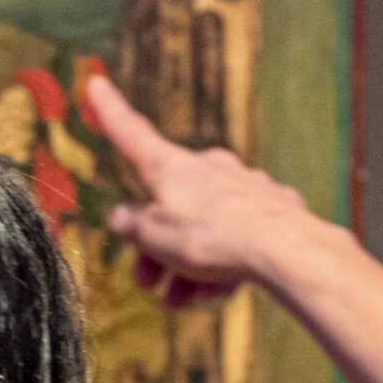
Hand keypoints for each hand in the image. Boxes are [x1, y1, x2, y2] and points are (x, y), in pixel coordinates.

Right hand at [80, 69, 322, 308]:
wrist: (286, 250)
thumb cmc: (213, 239)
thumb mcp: (153, 237)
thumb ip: (131, 226)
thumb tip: (123, 218)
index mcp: (171, 166)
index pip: (131, 133)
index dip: (109, 111)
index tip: (97, 82)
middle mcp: (207, 167)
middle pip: (169, 205)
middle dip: (155, 248)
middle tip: (149, 284)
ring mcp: (243, 186)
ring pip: (205, 227)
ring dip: (189, 266)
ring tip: (185, 301)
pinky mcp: (273, 208)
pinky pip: (238, 238)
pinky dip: (226, 264)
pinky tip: (225, 291)